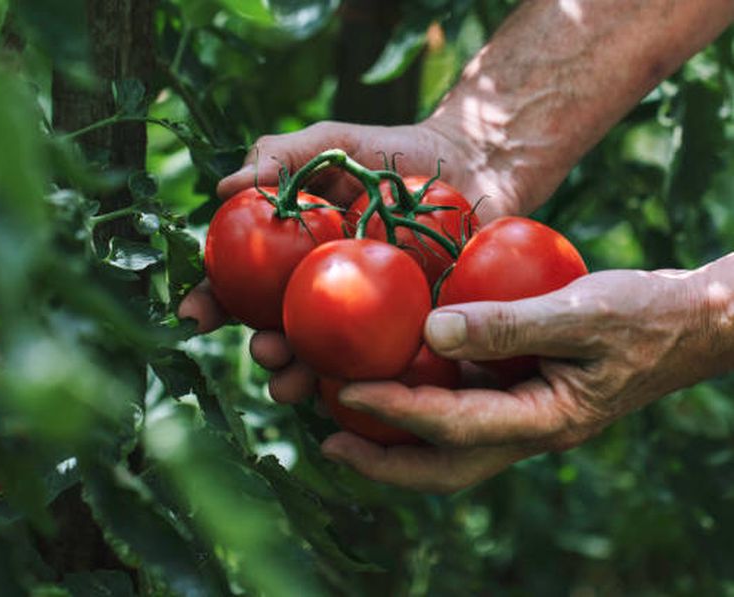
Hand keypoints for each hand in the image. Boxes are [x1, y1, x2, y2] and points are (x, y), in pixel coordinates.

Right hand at [181, 119, 529, 401]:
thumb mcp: (333, 141)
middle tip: (264, 352)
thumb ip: (281, 156)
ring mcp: (370, 314)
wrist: (475, 162)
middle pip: (283, 330)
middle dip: (264, 350)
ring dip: (303, 376)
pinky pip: (386, 362)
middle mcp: (326, 291)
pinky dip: (368, 382)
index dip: (215, 301)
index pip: (245, 284)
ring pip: (327, 357)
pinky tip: (355, 392)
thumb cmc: (396, 150)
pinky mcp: (415, 328)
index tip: (194, 317)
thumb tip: (222, 190)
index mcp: (298, 255)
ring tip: (294, 383)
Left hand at [319, 266, 733, 492]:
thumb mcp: (582, 312)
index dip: (395, 413)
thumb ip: (510, 324)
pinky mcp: (520, 395)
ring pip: (449, 446)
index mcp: (545, 421)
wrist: (688, 324)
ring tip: (343, 415)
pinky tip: (395, 374)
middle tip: (327, 442)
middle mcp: (528, 430)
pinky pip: (462, 411)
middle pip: (444, 467)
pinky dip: (422, 404)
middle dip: (383, 462)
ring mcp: (524, 417)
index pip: (454, 428)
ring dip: (395, 437)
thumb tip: (432, 331)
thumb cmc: (646, 315)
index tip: (344, 392)